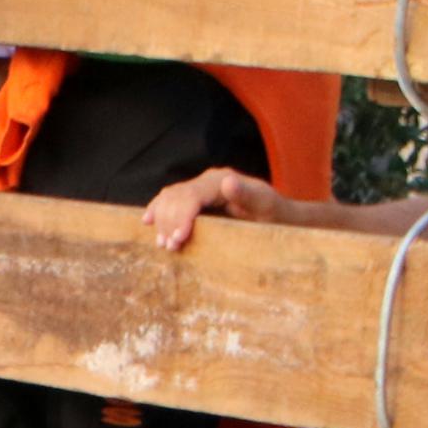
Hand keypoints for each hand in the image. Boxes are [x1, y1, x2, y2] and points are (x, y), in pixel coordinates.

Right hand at [143, 166, 303, 249]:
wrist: (279, 218)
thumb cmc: (275, 216)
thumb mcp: (266, 206)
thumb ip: (247, 194)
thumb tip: (227, 182)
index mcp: (221, 179)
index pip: (191, 195)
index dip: (181, 216)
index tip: (179, 240)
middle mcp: (208, 181)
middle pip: (176, 197)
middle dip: (169, 222)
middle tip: (171, 248)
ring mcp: (200, 188)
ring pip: (169, 198)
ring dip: (162, 220)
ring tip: (164, 244)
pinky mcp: (196, 198)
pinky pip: (170, 200)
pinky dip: (158, 211)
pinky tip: (148, 221)